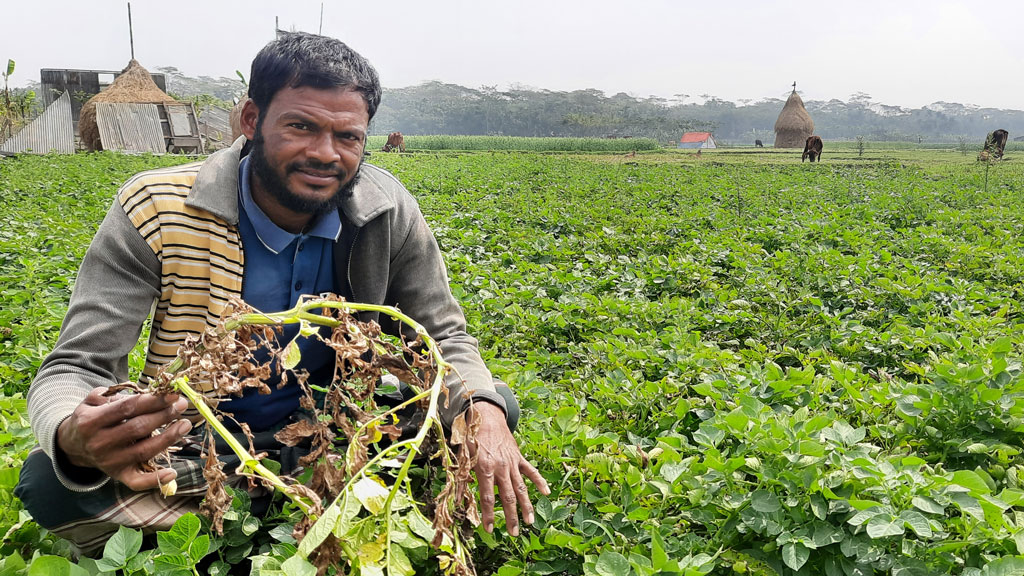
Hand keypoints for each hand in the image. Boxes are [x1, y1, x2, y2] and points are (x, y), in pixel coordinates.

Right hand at [56, 386, 191, 489]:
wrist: (73, 445)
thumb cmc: (92, 417)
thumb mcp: (93, 400)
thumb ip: (113, 394)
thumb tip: (142, 393)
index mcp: (91, 421)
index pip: (127, 408)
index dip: (152, 401)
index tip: (173, 394)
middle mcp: (99, 443)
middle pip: (138, 428)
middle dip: (164, 415)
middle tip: (182, 405)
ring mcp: (109, 461)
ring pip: (144, 451)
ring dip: (168, 438)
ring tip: (185, 424)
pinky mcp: (118, 475)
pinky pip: (137, 482)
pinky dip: (155, 479)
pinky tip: (173, 472)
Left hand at [470, 402, 549, 536]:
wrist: (486, 416)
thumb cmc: (472, 437)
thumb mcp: (463, 456)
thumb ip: (461, 478)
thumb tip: (457, 498)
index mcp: (485, 468)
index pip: (487, 497)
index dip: (488, 515)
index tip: (489, 530)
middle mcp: (500, 467)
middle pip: (507, 497)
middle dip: (511, 517)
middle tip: (514, 533)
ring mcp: (512, 463)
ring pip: (521, 488)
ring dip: (526, 506)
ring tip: (530, 522)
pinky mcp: (519, 457)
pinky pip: (531, 471)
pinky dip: (539, 481)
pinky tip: (547, 493)